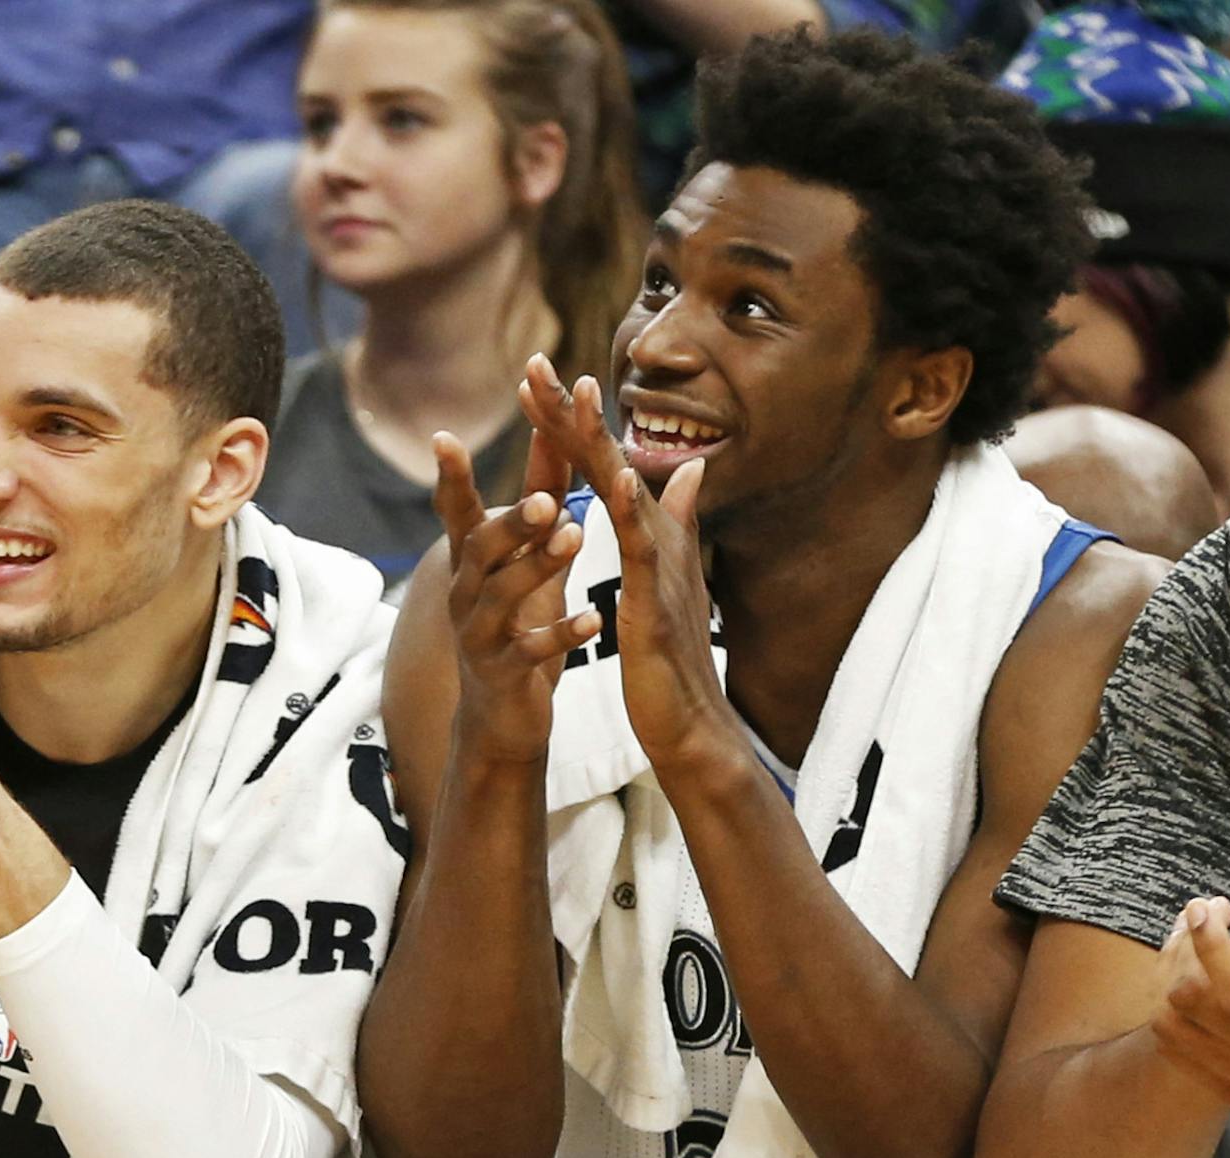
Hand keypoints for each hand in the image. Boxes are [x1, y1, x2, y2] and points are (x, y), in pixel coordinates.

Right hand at [432, 425, 596, 765]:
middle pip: (478, 550)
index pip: (456, 513)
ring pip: (503, 595)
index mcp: (471, 565)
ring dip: (539, 565)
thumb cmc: (516, 625)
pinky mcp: (502, 673)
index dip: (450, 478)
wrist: (501, 717)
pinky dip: (563, 633)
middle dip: (510, 523)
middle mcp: (465, 595)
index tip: (443, 437)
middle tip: (544, 498)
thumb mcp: (525, 561)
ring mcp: (479, 635)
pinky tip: (595, 620)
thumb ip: (538, 503)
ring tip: (576, 537)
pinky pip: (531, 651)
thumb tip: (550, 433)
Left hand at [517, 355, 734, 775]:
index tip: (536, 377)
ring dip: (600, 444)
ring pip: (625, 492)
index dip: (571, 420)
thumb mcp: (666, 580)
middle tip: (537, 364)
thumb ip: (677, 521)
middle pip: (610, 461)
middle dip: (574, 412)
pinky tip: (622, 481)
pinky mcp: (657, 602)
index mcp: (650, 533)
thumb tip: (693, 469)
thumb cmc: (672, 656)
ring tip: (578, 396)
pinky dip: (635, 514)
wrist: (689, 721)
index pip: (603, 464)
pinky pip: (645, 552)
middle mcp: (659, 536)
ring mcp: (661, 566)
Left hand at [1152, 891, 1229, 1147]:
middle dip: (1182, 952)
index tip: (1207, 903)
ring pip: (1175, 1022)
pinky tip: (1190, 975)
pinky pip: (1179, 1049)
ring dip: (1172, 976)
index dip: (1208, 939)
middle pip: (1188, 999)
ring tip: (1189, 939)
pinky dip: (1174, 1013)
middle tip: (1194, 916)